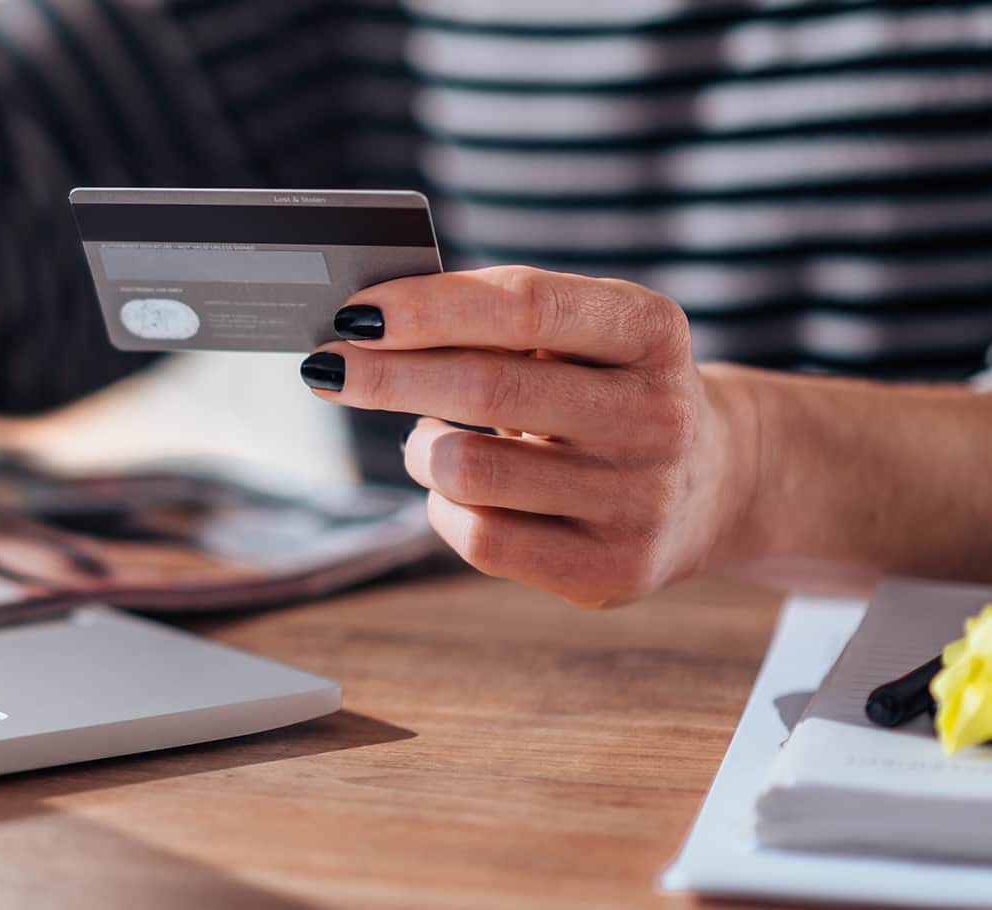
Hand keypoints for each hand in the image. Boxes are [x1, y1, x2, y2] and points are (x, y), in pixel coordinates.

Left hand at [302, 266, 757, 606]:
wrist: (715, 482)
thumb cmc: (607, 389)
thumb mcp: (583, 336)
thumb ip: (496, 320)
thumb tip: (368, 326)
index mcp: (651, 331)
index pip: (525, 306)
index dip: (429, 307)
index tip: (353, 311)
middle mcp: (655, 415)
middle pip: (484, 388)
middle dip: (385, 376)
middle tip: (326, 366)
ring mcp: (639, 501)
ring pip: (468, 471)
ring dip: (422, 448)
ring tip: (431, 438)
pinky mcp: (610, 571)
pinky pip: (480, 539)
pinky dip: (444, 507)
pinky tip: (460, 490)